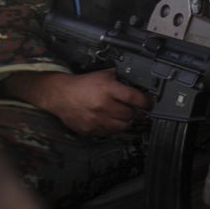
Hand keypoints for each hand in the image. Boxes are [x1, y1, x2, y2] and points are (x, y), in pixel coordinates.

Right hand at [31, 70, 150, 134]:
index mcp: (108, 89)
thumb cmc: (82, 84)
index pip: (135, 99)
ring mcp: (96, 119)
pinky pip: (109, 133)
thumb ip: (120, 77)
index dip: (146, 102)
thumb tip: (138, 79)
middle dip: (135, 112)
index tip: (149, 103)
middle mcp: (103, 105)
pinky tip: (113, 121)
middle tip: (136, 109)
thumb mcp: (103, 74)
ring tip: (125, 116)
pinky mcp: (90, 129)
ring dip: (127, 122)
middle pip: (130, 114)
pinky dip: (114, 128)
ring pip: (122, 126)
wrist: (60, 95)